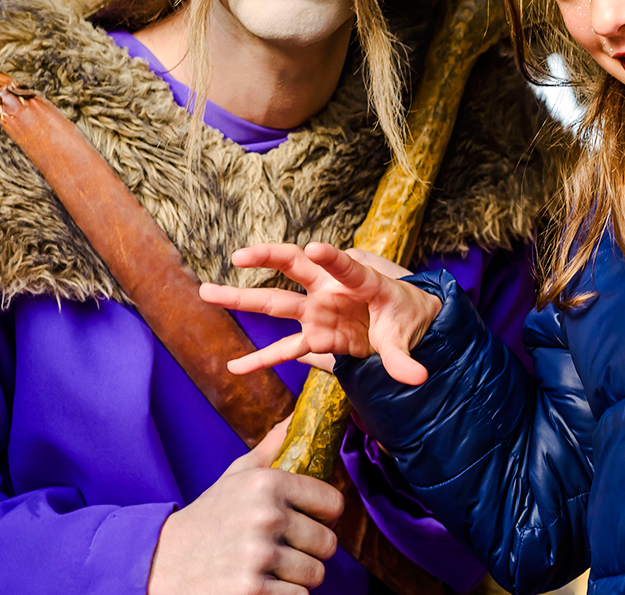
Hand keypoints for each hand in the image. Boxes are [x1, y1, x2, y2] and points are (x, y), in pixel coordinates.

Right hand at [148, 417, 342, 594]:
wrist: (161, 562)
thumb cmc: (208, 519)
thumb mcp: (236, 476)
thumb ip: (273, 447)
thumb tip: (300, 417)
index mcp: (267, 483)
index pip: (333, 503)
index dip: (324, 516)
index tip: (308, 522)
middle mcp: (266, 516)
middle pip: (328, 544)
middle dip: (310, 551)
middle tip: (284, 549)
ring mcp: (259, 555)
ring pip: (315, 574)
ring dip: (296, 577)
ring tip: (269, 566)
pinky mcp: (252, 591)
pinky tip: (261, 584)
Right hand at [200, 242, 442, 384]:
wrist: (404, 324)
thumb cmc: (406, 316)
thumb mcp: (406, 335)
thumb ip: (404, 358)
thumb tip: (418, 379)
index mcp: (360, 281)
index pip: (345, 266)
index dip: (330, 257)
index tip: (313, 246)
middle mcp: (331, 290)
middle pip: (294, 267)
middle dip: (266, 258)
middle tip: (238, 256)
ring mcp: (318, 312)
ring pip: (276, 303)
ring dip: (242, 298)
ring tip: (206, 291)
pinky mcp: (315, 337)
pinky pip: (283, 348)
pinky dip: (261, 359)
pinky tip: (234, 367)